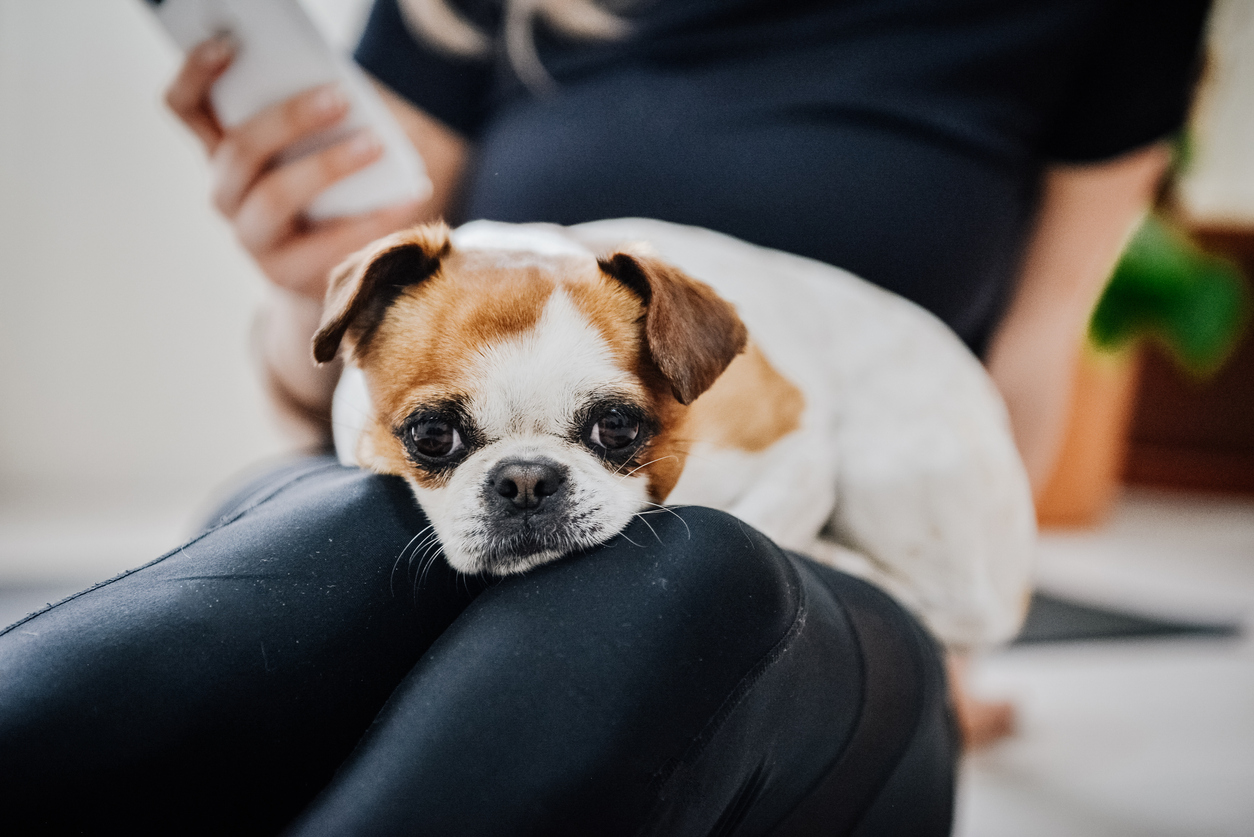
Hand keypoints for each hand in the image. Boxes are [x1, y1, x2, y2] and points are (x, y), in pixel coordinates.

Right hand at [165, 37, 422, 300]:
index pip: (185, 106)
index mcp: (221, 152)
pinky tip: (411, 195)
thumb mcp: (305, 155)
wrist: (318, 278)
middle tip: (340, 97)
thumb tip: (344, 99)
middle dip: (288, 118)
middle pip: (240, 150)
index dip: (196, 73)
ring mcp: (249, 237)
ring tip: (376, 145)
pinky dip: (374, 216)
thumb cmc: (319, 198)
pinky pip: (328, 242)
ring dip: (326, 166)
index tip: (228, 45)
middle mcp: (225, 194)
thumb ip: (308, 128)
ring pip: (273, 196)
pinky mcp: (283, 273)